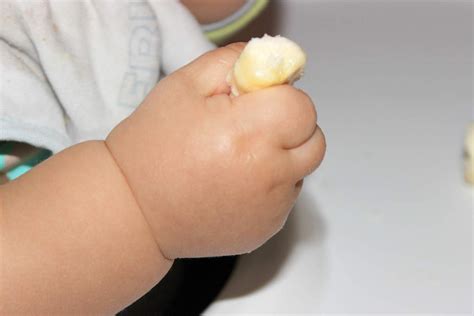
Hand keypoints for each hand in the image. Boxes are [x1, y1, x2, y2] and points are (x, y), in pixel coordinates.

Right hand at [106, 43, 325, 258]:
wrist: (134, 210)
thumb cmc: (152, 147)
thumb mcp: (184, 85)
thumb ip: (235, 62)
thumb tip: (275, 60)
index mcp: (248, 134)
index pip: (302, 106)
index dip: (280, 98)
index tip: (256, 101)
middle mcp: (267, 176)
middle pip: (313, 139)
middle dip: (289, 126)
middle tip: (251, 127)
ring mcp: (271, 209)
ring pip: (301, 168)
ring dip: (282, 156)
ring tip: (239, 158)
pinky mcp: (267, 229)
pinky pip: (285, 197)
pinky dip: (270, 186)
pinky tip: (234, 184)